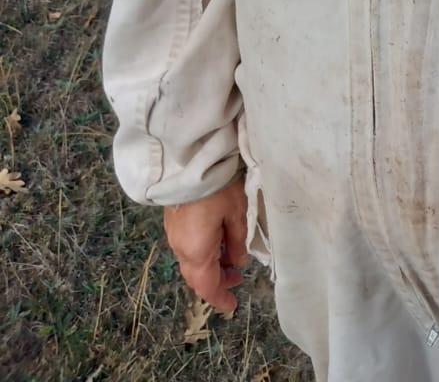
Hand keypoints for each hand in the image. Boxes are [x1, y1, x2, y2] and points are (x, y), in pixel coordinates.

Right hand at [163, 175, 249, 313]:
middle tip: (237, 279)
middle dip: (217, 281)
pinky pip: (188, 247)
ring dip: (210, 265)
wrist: (189, 160)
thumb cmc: (218, 188)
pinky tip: (217, 242)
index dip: (220, 298)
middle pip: (197, 275)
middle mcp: (181, 248)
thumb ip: (238, 242)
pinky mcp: (173, 222)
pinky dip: (203, 252)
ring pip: (192, 261)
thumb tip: (237, 262)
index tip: (232, 306)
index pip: (207, 286)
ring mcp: (174, 235)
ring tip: (231, 259)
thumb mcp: (236, 214)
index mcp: (197, 252)